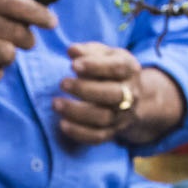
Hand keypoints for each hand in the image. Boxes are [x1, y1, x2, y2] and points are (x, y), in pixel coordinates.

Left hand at [53, 43, 182, 145]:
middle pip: (113, 95)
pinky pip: (98, 137)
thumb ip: (88, 51)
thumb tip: (72, 51)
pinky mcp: (114, 131)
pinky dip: (79, 133)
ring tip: (56, 103)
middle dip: (85, 90)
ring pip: (103, 118)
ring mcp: (123, 115)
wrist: (130, 95)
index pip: (117, 68)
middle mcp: (131, 94)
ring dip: (77, 112)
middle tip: (62, 83)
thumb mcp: (103, 54)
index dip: (95, 66)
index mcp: (130, 69)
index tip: (73, 64)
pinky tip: (62, 124)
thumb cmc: (109, 69)